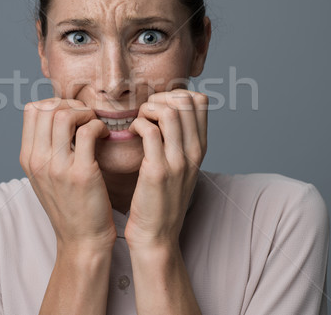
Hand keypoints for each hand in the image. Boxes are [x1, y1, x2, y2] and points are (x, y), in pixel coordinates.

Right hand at [19, 98, 116, 251]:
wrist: (81, 239)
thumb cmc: (68, 204)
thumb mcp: (45, 175)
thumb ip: (45, 147)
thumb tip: (55, 114)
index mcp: (27, 158)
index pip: (31, 110)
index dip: (55, 103)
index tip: (72, 113)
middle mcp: (38, 160)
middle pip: (47, 108)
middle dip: (72, 104)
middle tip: (86, 117)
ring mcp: (58, 167)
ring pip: (65, 115)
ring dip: (85, 113)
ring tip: (94, 124)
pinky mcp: (81, 174)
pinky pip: (88, 132)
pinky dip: (99, 127)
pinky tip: (105, 136)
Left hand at [124, 90, 207, 249]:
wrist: (157, 237)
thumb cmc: (162, 200)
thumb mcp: (181, 168)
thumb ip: (179, 142)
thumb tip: (168, 112)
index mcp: (200, 149)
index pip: (200, 101)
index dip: (176, 94)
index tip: (159, 106)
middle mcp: (193, 153)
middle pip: (186, 100)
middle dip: (161, 97)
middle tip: (146, 112)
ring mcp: (178, 162)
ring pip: (169, 112)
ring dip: (148, 109)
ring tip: (138, 121)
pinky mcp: (157, 172)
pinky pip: (150, 131)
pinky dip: (137, 124)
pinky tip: (130, 134)